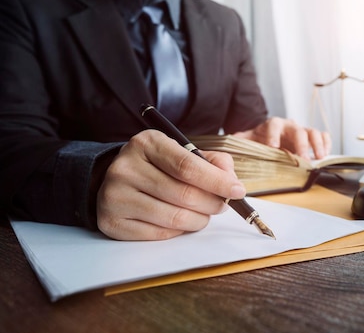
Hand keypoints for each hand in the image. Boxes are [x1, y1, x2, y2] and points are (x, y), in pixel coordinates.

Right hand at [96, 130, 245, 240]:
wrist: (117, 179)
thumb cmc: (159, 166)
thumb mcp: (183, 152)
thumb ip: (213, 162)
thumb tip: (232, 182)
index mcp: (147, 143)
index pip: (188, 166)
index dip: (217, 181)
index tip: (237, 190)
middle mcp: (126, 167)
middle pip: (184, 194)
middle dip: (212, 203)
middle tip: (222, 205)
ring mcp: (115, 195)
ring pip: (174, 218)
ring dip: (199, 220)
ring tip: (203, 214)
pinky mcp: (112, 222)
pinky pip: (159, 234)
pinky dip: (179, 231)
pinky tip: (182, 221)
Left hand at [234, 117, 331, 159]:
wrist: (270, 138)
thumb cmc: (259, 141)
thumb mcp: (246, 141)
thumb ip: (237, 142)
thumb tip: (226, 145)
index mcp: (272, 125)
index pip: (273, 125)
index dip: (273, 135)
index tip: (273, 147)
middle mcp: (289, 126)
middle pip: (297, 130)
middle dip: (301, 144)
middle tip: (302, 158)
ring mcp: (301, 132)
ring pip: (312, 132)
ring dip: (317, 144)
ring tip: (319, 157)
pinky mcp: (311, 138)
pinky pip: (323, 136)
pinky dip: (326, 142)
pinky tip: (325, 153)